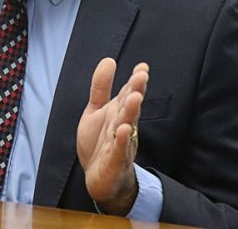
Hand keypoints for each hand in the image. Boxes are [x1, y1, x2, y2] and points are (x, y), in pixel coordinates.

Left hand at [76, 58, 149, 215]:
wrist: (99, 178)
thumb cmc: (99, 142)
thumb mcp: (95, 110)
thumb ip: (101, 87)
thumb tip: (109, 60)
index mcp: (119, 112)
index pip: (129, 94)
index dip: (135, 81)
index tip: (142, 67)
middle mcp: (123, 125)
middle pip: (130, 107)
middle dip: (136, 91)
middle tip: (141, 76)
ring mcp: (121, 143)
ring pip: (127, 125)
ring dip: (131, 112)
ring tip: (135, 97)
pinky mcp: (114, 161)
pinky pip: (119, 150)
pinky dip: (121, 140)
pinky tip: (122, 129)